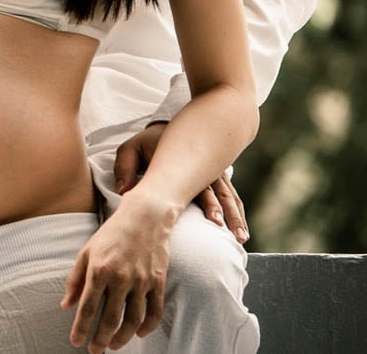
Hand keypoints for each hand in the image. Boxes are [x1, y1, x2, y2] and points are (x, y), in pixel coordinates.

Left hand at [63, 192, 172, 351]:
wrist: (145, 217)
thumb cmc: (111, 234)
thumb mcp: (86, 251)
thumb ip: (75, 280)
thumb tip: (66, 305)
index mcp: (99, 270)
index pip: (88, 307)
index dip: (81, 328)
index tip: (75, 342)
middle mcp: (121, 277)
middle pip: (111, 318)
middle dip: (101, 339)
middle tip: (95, 351)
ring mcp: (142, 281)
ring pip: (133, 320)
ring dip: (123, 338)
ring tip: (113, 345)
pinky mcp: (158, 281)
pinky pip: (154, 311)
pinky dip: (147, 327)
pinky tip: (138, 334)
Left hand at [114, 121, 248, 243]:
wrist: (167, 128)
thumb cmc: (147, 142)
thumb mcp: (131, 149)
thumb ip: (125, 168)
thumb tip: (124, 191)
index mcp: (185, 164)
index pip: (201, 188)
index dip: (210, 205)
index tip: (215, 222)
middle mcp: (204, 170)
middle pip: (221, 195)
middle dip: (229, 216)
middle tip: (236, 236)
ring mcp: (213, 174)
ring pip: (230, 197)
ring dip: (237, 217)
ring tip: (242, 238)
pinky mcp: (217, 178)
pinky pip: (231, 196)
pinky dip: (237, 211)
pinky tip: (242, 228)